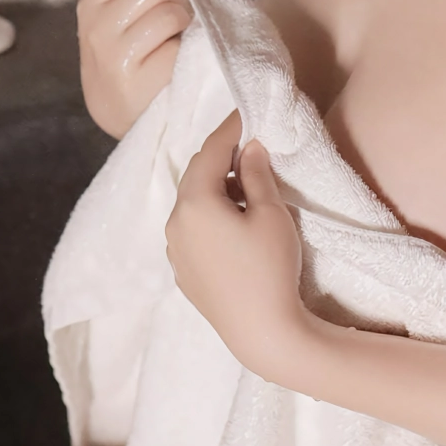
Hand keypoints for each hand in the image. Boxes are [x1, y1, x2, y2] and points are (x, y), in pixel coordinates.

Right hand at [76, 0, 194, 137]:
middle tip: (183, 15)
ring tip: (181, 37)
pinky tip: (180, 59)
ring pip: (169, 12)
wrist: (123, 115)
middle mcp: (97, 30)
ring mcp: (116, 57)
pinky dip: (188, 48)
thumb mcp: (116, 21)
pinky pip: (178, 45)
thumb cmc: (129, 59)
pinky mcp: (140, 81)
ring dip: (186, 21)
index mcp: (90, 7)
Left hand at [164, 113, 309, 381]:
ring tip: (246, 186)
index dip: (230, 129)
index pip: (211, 151)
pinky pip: (191, 230)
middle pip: (196, 176)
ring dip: (214, 188)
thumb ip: (257, 174)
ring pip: (191, 204)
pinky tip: (233, 223)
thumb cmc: (271, 267)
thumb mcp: (270, 213)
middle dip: (221, 158)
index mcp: (195, 202)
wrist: (262, 331)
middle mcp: (175, 223)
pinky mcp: (183, 272)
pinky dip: (208, 215)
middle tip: (249, 146)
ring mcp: (175, 250)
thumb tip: (250, 148)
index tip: (245, 113)